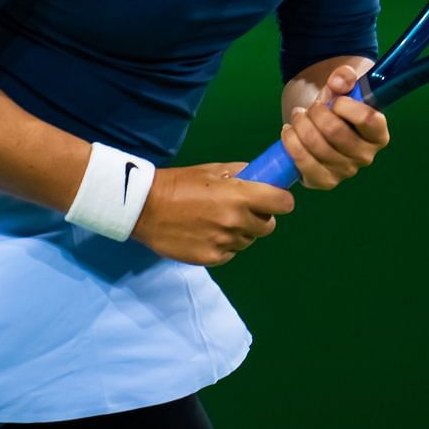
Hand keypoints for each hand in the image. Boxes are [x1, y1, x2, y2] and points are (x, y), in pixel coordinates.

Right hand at [130, 163, 294, 266]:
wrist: (145, 208)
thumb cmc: (179, 183)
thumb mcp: (212, 169)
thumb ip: (241, 174)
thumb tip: (262, 177)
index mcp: (240, 195)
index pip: (283, 203)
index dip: (280, 201)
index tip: (273, 200)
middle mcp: (236, 221)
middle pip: (268, 226)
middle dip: (260, 218)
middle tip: (241, 210)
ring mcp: (224, 241)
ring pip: (248, 240)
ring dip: (240, 232)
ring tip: (217, 221)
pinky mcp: (212, 258)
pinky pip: (230, 253)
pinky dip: (223, 245)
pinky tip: (206, 233)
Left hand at [280, 64, 389, 190]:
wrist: (317, 124)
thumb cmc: (336, 104)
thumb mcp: (343, 85)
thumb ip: (344, 76)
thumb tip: (337, 83)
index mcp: (378, 133)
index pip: (368, 120)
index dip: (346, 106)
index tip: (335, 99)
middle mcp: (366, 156)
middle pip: (335, 132)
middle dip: (316, 113)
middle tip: (311, 107)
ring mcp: (345, 171)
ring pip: (316, 145)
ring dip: (300, 125)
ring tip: (298, 116)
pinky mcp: (325, 181)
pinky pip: (304, 163)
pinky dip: (291, 143)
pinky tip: (289, 132)